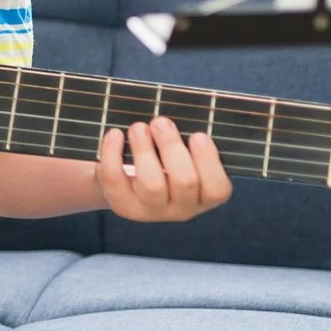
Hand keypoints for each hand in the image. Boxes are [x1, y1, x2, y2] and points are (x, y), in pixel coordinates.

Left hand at [97, 117, 232, 221]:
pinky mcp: (124, 206)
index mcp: (205, 196)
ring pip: (152, 185)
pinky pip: (116, 183)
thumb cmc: (164, 158)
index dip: (208, 161)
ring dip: (145, 150)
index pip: (217, 189)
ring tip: (138, 128)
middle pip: (185, 182)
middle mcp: (182, 209)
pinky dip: (113, 155)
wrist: (127, 179)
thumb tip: (174, 119)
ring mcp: (152, 211)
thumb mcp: (182, 151)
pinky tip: (114, 134)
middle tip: (160, 122)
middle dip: (172, 147)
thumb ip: (187, 139)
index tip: (197, 135)